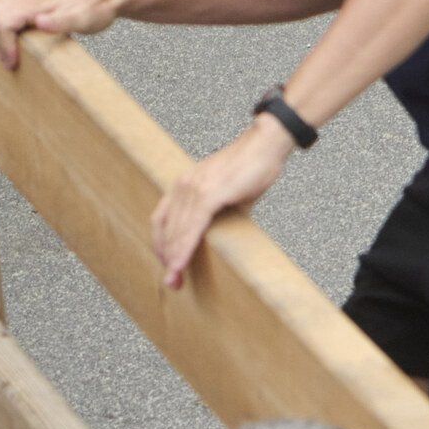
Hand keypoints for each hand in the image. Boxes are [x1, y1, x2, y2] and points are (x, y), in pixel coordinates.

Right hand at [0, 0, 123, 68]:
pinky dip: (6, 27)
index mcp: (36, 2)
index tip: (13, 64)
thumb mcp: (83, 19)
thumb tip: (38, 22)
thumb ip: (61, 22)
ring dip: (0, 33)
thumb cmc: (97, 9)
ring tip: (13, 53)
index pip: (1, 21)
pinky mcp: (34, 1)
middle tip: (12, 62)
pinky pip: (9, 10)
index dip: (2, 45)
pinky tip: (19, 40)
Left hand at [151, 118, 293, 289]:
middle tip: (172, 284)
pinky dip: (184, 248)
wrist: (266, 144)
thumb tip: (221, 236)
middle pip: (165, 229)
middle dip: (166, 259)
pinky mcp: (210, 193)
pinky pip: (192, 227)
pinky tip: (181, 264)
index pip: (163, 221)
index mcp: (185, 185)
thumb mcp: (227, 195)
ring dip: (174, 259)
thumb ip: (218, 214)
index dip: (162, 245)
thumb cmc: (251, 168)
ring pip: (177, 231)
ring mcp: (195, 188)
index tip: (168, 266)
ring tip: (174, 282)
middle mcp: (184, 186)